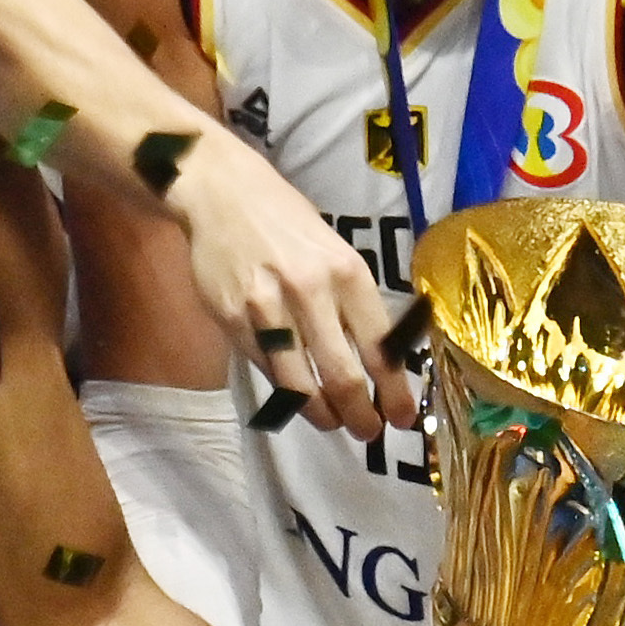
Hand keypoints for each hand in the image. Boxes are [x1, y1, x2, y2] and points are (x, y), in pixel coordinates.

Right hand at [163, 132, 415, 440]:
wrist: (223, 194)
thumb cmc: (290, 225)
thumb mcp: (336, 253)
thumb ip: (354, 304)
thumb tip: (380, 362)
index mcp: (348, 273)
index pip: (379, 348)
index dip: (394, 392)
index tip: (401, 418)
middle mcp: (311, 291)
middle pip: (342, 376)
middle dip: (360, 415)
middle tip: (367, 431)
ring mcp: (267, 308)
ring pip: (299, 385)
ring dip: (321, 414)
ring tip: (332, 422)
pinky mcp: (233, 319)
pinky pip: (265, 369)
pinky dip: (284, 390)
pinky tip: (295, 396)